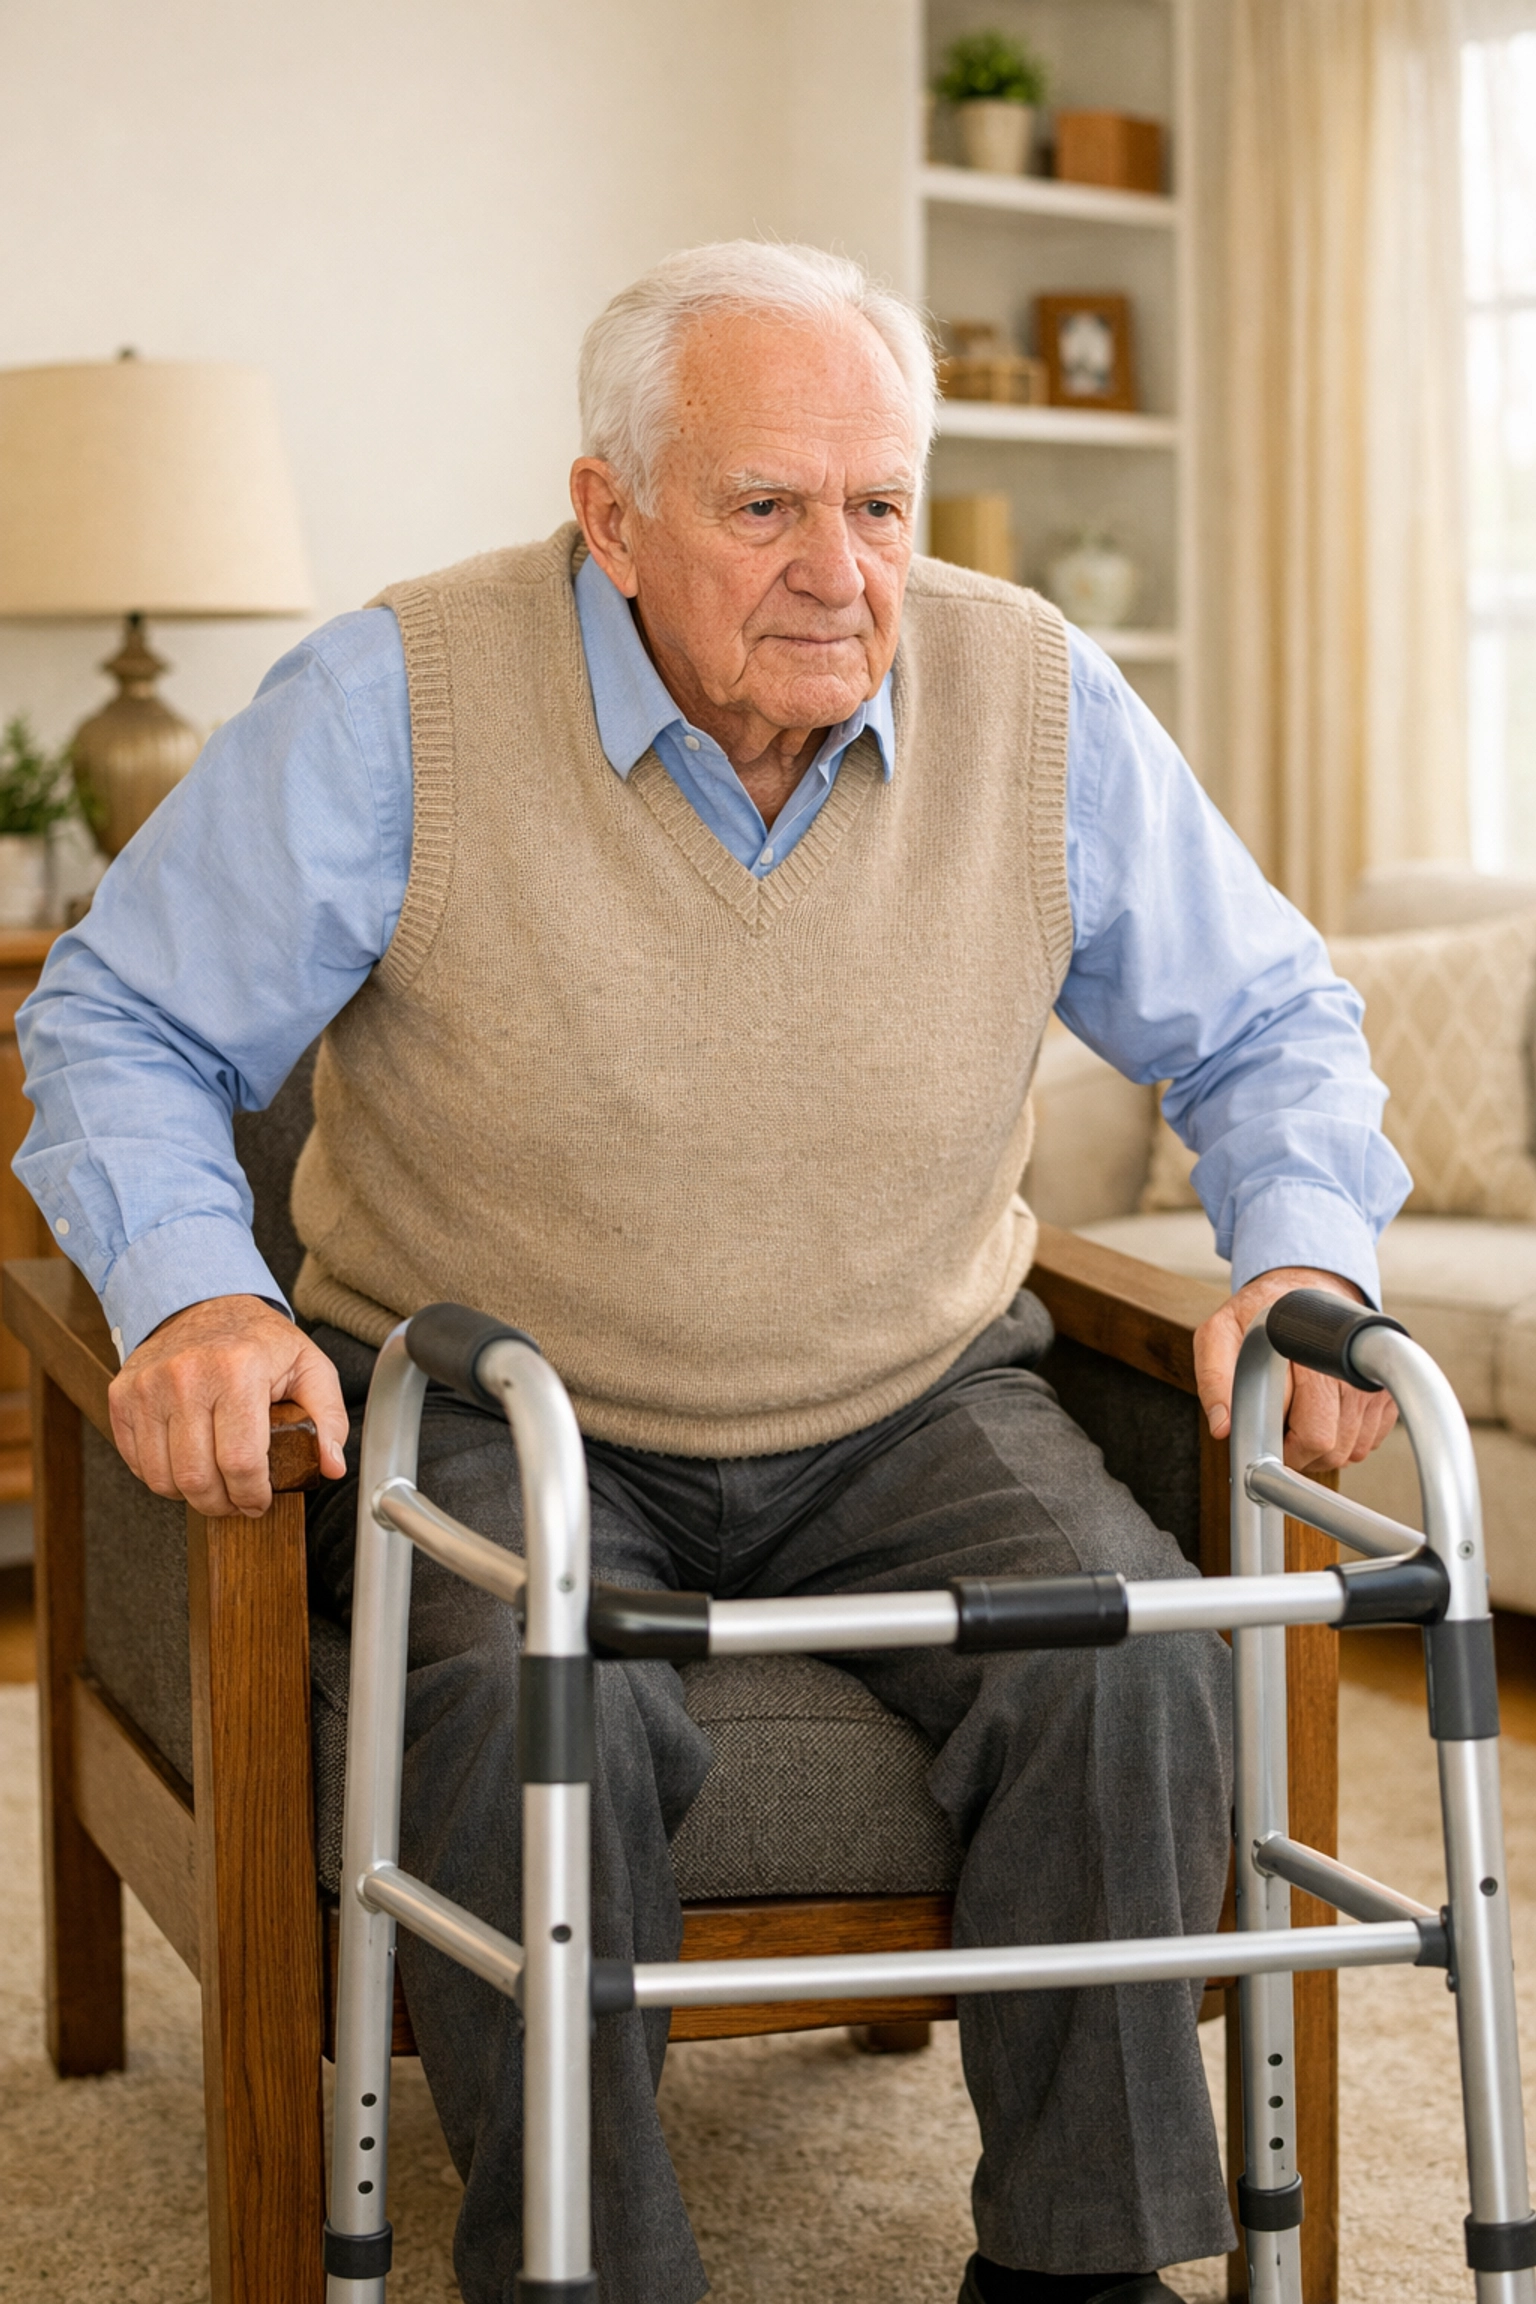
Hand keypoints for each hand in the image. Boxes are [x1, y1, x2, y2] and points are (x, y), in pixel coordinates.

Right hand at [109, 1294, 349, 1518]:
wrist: (203, 1303)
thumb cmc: (257, 1340)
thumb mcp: (309, 1366)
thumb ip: (328, 1418)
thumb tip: (330, 1465)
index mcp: (238, 1369)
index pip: (240, 1461)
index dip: (252, 1495)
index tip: (259, 1501)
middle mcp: (186, 1376)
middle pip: (197, 1477)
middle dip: (222, 1504)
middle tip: (236, 1500)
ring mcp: (148, 1386)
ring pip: (162, 1477)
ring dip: (190, 1495)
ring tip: (213, 1485)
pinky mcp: (122, 1395)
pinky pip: (136, 1462)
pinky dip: (161, 1477)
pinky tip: (185, 1465)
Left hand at [1193, 1266, 1398, 1472]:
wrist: (1303, 1292)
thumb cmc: (1260, 1316)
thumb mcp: (1220, 1334)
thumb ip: (1215, 1378)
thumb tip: (1224, 1427)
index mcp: (1311, 1355)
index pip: (1313, 1433)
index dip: (1285, 1446)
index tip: (1269, 1438)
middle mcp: (1350, 1369)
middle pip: (1333, 1447)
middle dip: (1300, 1452)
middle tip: (1279, 1429)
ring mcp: (1373, 1382)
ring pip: (1352, 1449)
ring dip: (1322, 1447)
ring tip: (1299, 1416)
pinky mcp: (1385, 1394)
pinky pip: (1367, 1442)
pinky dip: (1343, 1440)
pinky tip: (1322, 1415)